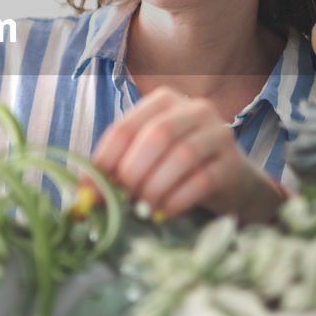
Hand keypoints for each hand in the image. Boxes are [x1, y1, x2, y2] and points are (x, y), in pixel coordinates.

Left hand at [90, 86, 286, 223]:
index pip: (125, 127)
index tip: (91, 192)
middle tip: (123, 201)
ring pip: (181, 156)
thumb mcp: (146, 160)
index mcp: (163, 101)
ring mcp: (218, 134)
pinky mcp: (233, 164)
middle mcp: (194, 109)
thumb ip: (116, 170)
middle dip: (133, 173)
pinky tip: (164, 213)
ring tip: (143, 209)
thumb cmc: (179, 169)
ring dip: (155, 187)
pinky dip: (176, 200)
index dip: (104, 161)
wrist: (231, 183)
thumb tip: (82, 199)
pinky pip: (202, 180)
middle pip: (156, 135)